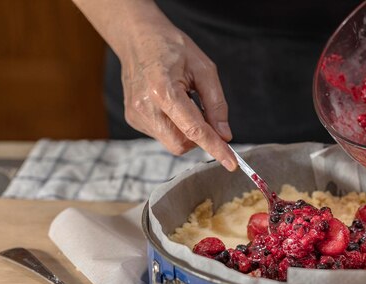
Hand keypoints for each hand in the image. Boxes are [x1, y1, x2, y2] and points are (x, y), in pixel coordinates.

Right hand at [119, 23, 236, 169]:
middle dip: (199, 138)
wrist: (137, 37)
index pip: (194, 130)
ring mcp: (136, 115)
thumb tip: (225, 134)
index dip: (215, 148)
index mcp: (163, 90)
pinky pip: (162, 135)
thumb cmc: (172, 47)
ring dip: (186, 131)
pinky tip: (171, 104)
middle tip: (206, 115)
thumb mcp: (204, 69)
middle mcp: (145, 107)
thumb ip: (216, 104)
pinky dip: (175, 126)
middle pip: (182, 144)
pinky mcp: (133, 119)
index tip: (231, 163)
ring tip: (183, 101)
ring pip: (172, 142)